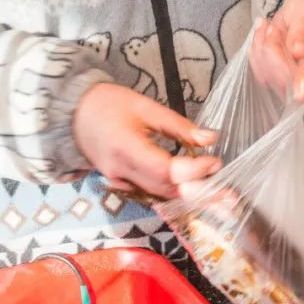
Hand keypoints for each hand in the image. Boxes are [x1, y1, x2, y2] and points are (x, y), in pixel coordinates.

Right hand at [73, 83, 220, 199]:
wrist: (73, 115)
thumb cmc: (108, 104)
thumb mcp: (145, 106)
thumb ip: (178, 126)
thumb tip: (210, 139)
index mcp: (125, 148)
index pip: (166, 170)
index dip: (194, 171)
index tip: (215, 162)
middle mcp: (121, 172)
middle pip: (166, 190)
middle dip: (201, 193)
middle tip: (230, 195)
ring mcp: (119, 182)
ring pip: (161, 196)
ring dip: (192, 198)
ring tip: (221, 199)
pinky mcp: (122, 185)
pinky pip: (152, 194)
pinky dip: (175, 194)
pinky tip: (196, 196)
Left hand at [250, 0, 303, 102]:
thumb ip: (303, 31)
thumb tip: (298, 53)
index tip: (299, 95)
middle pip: (290, 76)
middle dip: (272, 51)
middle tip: (271, 26)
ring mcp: (303, 77)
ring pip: (273, 76)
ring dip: (263, 50)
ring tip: (271, 27)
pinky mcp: (286, 78)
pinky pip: (263, 73)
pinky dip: (258, 54)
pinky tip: (265, 36)